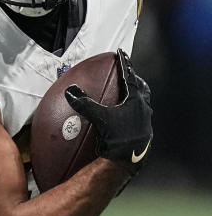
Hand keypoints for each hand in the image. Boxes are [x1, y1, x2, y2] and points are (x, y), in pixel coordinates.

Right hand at [65, 49, 152, 173]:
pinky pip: (137, 117)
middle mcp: (144, 109)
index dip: (125, 65)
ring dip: (135, 97)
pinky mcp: (142, 133)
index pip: (130, 77)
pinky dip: (131, 113)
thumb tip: (71, 91)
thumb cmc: (120, 138)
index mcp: (136, 101)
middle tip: (129, 76)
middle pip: (142, 89)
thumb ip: (85, 104)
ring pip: (142, 104)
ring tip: (127, 96)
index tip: (122, 54)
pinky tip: (122, 118)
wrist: (129, 161)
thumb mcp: (100, 118)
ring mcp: (145, 122)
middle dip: (136, 81)